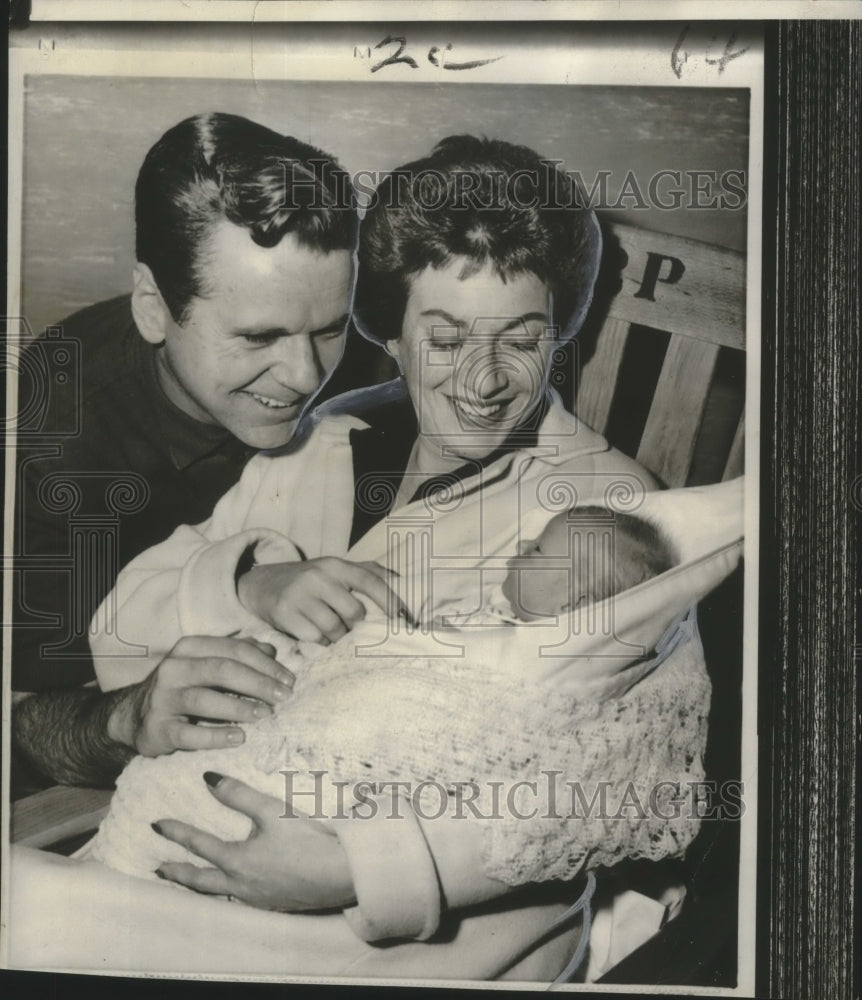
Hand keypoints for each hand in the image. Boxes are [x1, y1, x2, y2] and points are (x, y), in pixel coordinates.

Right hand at [107, 636, 294, 756]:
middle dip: (259, 683)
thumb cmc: (184, 687)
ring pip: (205, 699)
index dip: (266, 664)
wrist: (135, 717)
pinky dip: (216, 736)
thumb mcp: (208, 665)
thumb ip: (239, 655)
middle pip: (223, 670)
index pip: (235, 650)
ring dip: (240, 707)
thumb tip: (272, 651)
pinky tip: (239, 738)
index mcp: (190, 648)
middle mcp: (174, 668)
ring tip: (266, 715)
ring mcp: (163, 699)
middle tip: (284, 697)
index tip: (289, 680)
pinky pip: (189, 734)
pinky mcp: (158, 728)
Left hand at [153, 773, 354, 911]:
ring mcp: (257, 898)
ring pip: (218, 894)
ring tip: (190, 879)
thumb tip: (208, 778)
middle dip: (177, 872)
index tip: (156, 824)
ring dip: (199, 885)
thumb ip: (238, 794)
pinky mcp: (275, 902)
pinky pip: (239, 898)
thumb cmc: (308, 840)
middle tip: (159, 867)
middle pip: (200, 881)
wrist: (342, 874)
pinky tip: (233, 886)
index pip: (198, 845)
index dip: (176, 832)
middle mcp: (241, 886)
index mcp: (237, 862)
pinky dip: (224, 891)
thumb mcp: (271, 810)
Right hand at [237, 557, 411, 643]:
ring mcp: (299, 595)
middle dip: (356, 625)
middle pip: (353, 612)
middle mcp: (318, 577)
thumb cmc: (310, 580)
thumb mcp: (335, 569)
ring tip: (332, 630)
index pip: (370, 582)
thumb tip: (400, 578)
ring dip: (338, 636)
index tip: (407, 620)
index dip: (391, 601)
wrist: (264, 584)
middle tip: (349, 626)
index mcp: (336, 565)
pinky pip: (314, 637)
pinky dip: (319, 641)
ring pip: (334, 628)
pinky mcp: (284, 613)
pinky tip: (315, 633)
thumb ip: (367, 571)